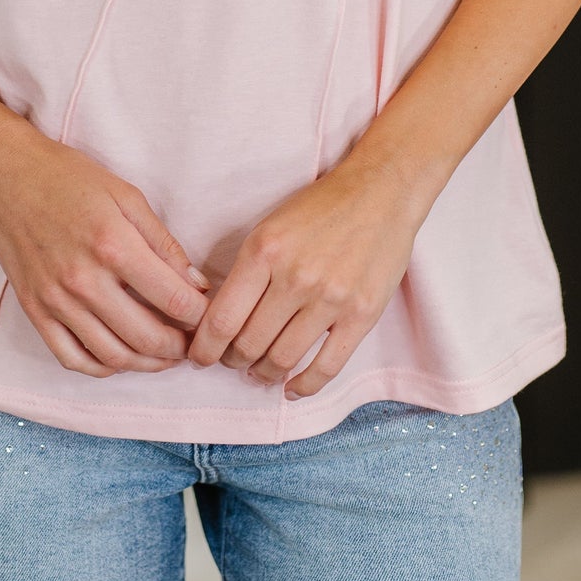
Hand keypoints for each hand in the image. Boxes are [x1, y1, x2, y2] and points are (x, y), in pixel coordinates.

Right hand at [0, 118, 211, 378]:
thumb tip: (196, 284)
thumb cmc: (68, 178)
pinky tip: (120, 357)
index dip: (200, 316)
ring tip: (163, 356)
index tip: (209, 315)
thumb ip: (163, 243)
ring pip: (112, 357)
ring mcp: (55, 300)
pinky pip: (71, 358)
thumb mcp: (127, 195)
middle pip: (147, 338)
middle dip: (179, 348)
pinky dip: (101, 368)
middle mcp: (84, 280)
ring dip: (146, 364)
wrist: (5, 175)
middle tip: (192, 343)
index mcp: (114, 245)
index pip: (173, 300)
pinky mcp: (34, 310)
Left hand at [184, 156, 423, 398]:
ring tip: (259, 372)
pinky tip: (292, 388)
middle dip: (233, 361)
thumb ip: (246, 272)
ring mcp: (330, 298)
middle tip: (232, 362)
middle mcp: (295, 277)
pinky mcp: (361, 315)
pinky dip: (304, 386)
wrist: (380, 192)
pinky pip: (327, 366)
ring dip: (264, 374)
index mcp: (264, 251)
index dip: (205, 348)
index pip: (222, 319)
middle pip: (249, 344)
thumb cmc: (321, 209)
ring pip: (282, 359)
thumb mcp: (270, 228)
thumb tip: (219, 320)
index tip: (199, 358)